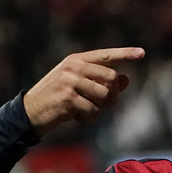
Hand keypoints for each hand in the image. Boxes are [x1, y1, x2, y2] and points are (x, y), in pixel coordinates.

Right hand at [23, 47, 144, 137]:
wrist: (28, 112)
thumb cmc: (56, 100)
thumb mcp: (78, 87)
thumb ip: (100, 82)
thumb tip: (126, 78)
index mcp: (76, 60)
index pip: (106, 55)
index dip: (125, 54)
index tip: (142, 53)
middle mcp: (74, 66)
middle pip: (112, 78)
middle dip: (112, 96)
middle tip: (100, 105)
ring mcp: (70, 81)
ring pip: (104, 96)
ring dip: (98, 109)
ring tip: (84, 111)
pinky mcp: (68, 97)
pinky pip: (93, 111)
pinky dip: (88, 119)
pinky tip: (76, 117)